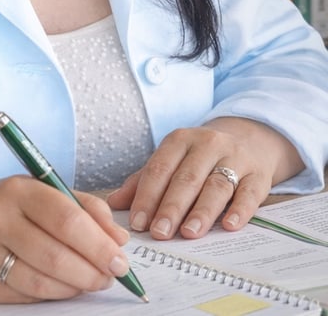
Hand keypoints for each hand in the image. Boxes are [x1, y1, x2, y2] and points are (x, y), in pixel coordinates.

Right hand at [0, 173, 130, 303]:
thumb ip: (86, 208)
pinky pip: (20, 297)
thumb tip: (119, 239)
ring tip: (87, 282)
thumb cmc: (11, 204)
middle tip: (109, 277)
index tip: (120, 261)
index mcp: (17, 189)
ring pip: (38, 282)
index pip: (65, 218)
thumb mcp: (44, 190)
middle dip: (91, 272)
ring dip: (72, 288)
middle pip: (54, 256)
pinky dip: (47, 295)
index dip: (98, 244)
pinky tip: (57, 286)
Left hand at [106, 117, 304, 240]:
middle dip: (171, 207)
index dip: (147, 196)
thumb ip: (144, 181)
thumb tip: (113, 203)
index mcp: (179, 140)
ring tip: (189, 233)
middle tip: (159, 233)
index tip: (138, 223)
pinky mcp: (259, 174)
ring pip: (216, 185)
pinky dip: (240, 210)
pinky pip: (249, 192)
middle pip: (186, 178)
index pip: (159, 168)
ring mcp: (235, 158)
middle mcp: (207, 144)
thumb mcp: (172, 159)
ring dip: (202, 211)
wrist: (249, 138)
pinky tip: (229, 225)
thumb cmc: (199, 156)